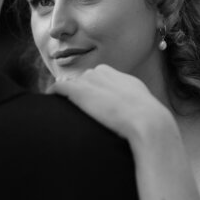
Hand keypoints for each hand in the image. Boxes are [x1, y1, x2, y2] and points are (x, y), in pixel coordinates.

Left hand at [47, 64, 171, 143]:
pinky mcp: (80, 91)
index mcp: (121, 77)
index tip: (91, 102)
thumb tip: (141, 120)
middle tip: (75, 107)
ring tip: (60, 105)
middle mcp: (105, 74)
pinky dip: (54, 92)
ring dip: (68, 93)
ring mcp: (92, 81)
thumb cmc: (150, 125)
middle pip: (86, 79)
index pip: (102, 78)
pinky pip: (60, 87)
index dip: (95, 90)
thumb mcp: (146, 110)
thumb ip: (136, 109)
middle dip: (81, 90)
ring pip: (73, 83)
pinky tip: (49, 99)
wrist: (148, 123)